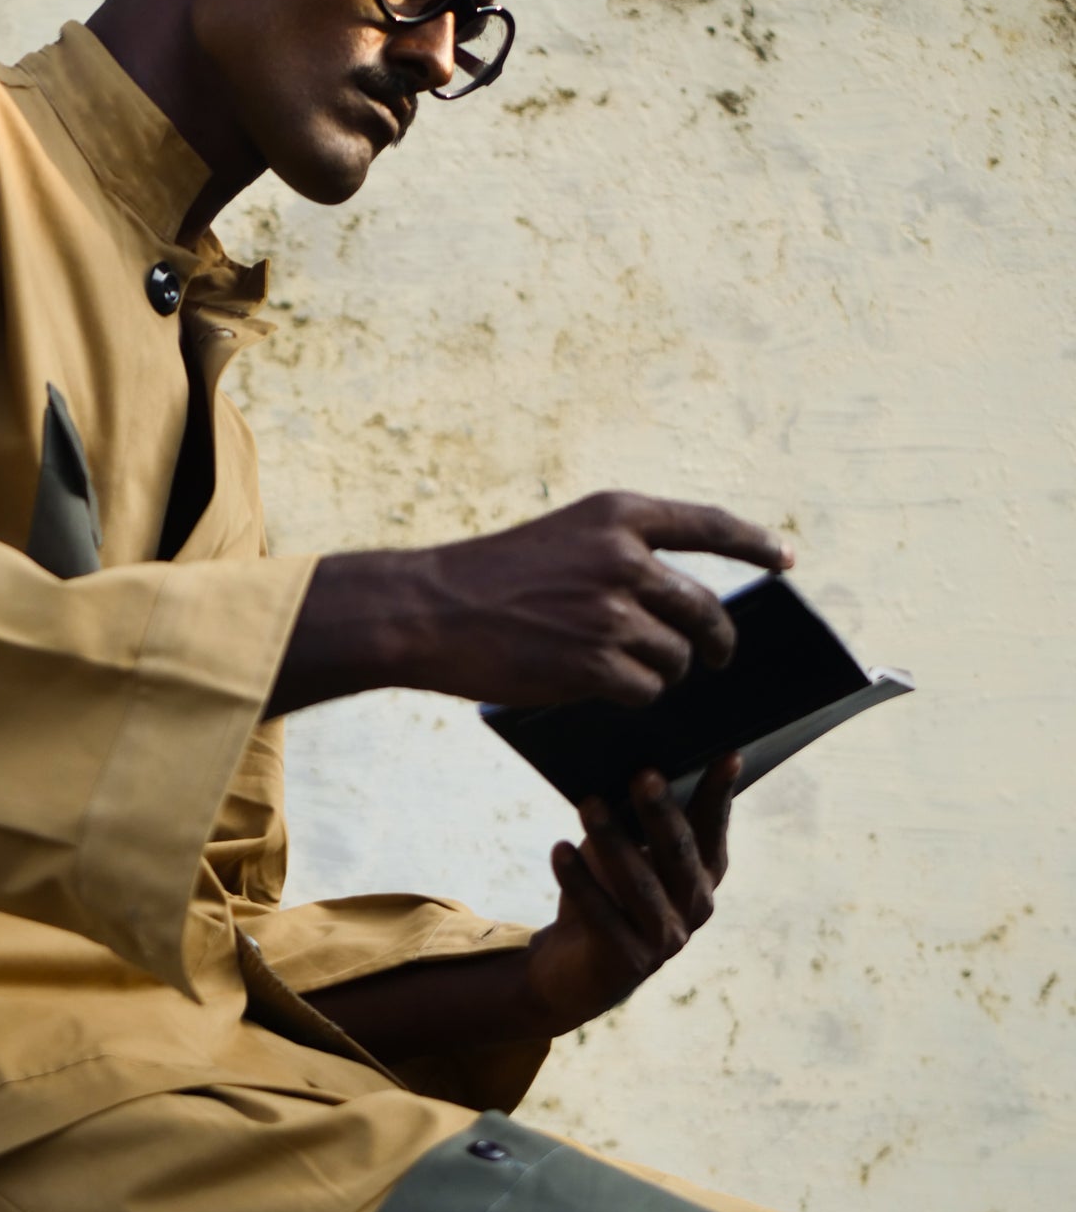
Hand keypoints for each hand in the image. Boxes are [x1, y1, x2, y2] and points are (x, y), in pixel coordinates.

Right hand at [267, 490, 790, 718]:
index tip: (783, 558)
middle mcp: (625, 558)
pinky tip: (603, 691)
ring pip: (676, 658)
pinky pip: (645, 690)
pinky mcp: (596, 663)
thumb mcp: (562, 540)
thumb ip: (620, 556)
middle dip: (715, 642)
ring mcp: (613, 612)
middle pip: (704, 609)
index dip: (754, 542)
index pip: (708, 525)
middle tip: (714, 658)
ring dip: (661, 673)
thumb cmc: (489, 580)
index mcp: (617, 515)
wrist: (429, 609)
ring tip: (625, 674)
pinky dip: (633, 696)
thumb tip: (676, 601)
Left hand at [520, 756, 738, 1033]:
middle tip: (643, 773)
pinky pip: (602, 916)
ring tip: (589, 804)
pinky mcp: (627, 962)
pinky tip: (559, 850)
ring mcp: (665, 940)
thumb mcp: (623, 854)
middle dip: (661, 812)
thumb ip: (635, 823)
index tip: (730, 754)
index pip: (714, 828)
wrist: (572, 970)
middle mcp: (694, 907)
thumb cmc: (604, 895)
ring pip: (640, 884)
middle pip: (679, 853)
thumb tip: (629, 773)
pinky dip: (579, 882)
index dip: (720, 794)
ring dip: (612, 841)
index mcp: (703, 875)